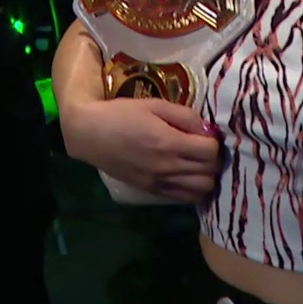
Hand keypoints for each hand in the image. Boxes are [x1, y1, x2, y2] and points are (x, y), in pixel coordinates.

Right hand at [64, 96, 223, 202]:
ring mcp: (160, 182)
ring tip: (197, 163)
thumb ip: (184, 116)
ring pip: (202, 190)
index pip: (211, 151)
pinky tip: (186, 176)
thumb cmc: (120, 114)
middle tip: (203, 148)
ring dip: (205, 176)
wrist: (89, 134)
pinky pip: (184, 198)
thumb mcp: (154, 105)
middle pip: (210, 172)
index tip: (204, 133)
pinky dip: (192, 189)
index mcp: (169, 143)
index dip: (213, 141)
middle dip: (213, 159)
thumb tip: (207, 129)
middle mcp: (167, 167)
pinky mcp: (152, 190)